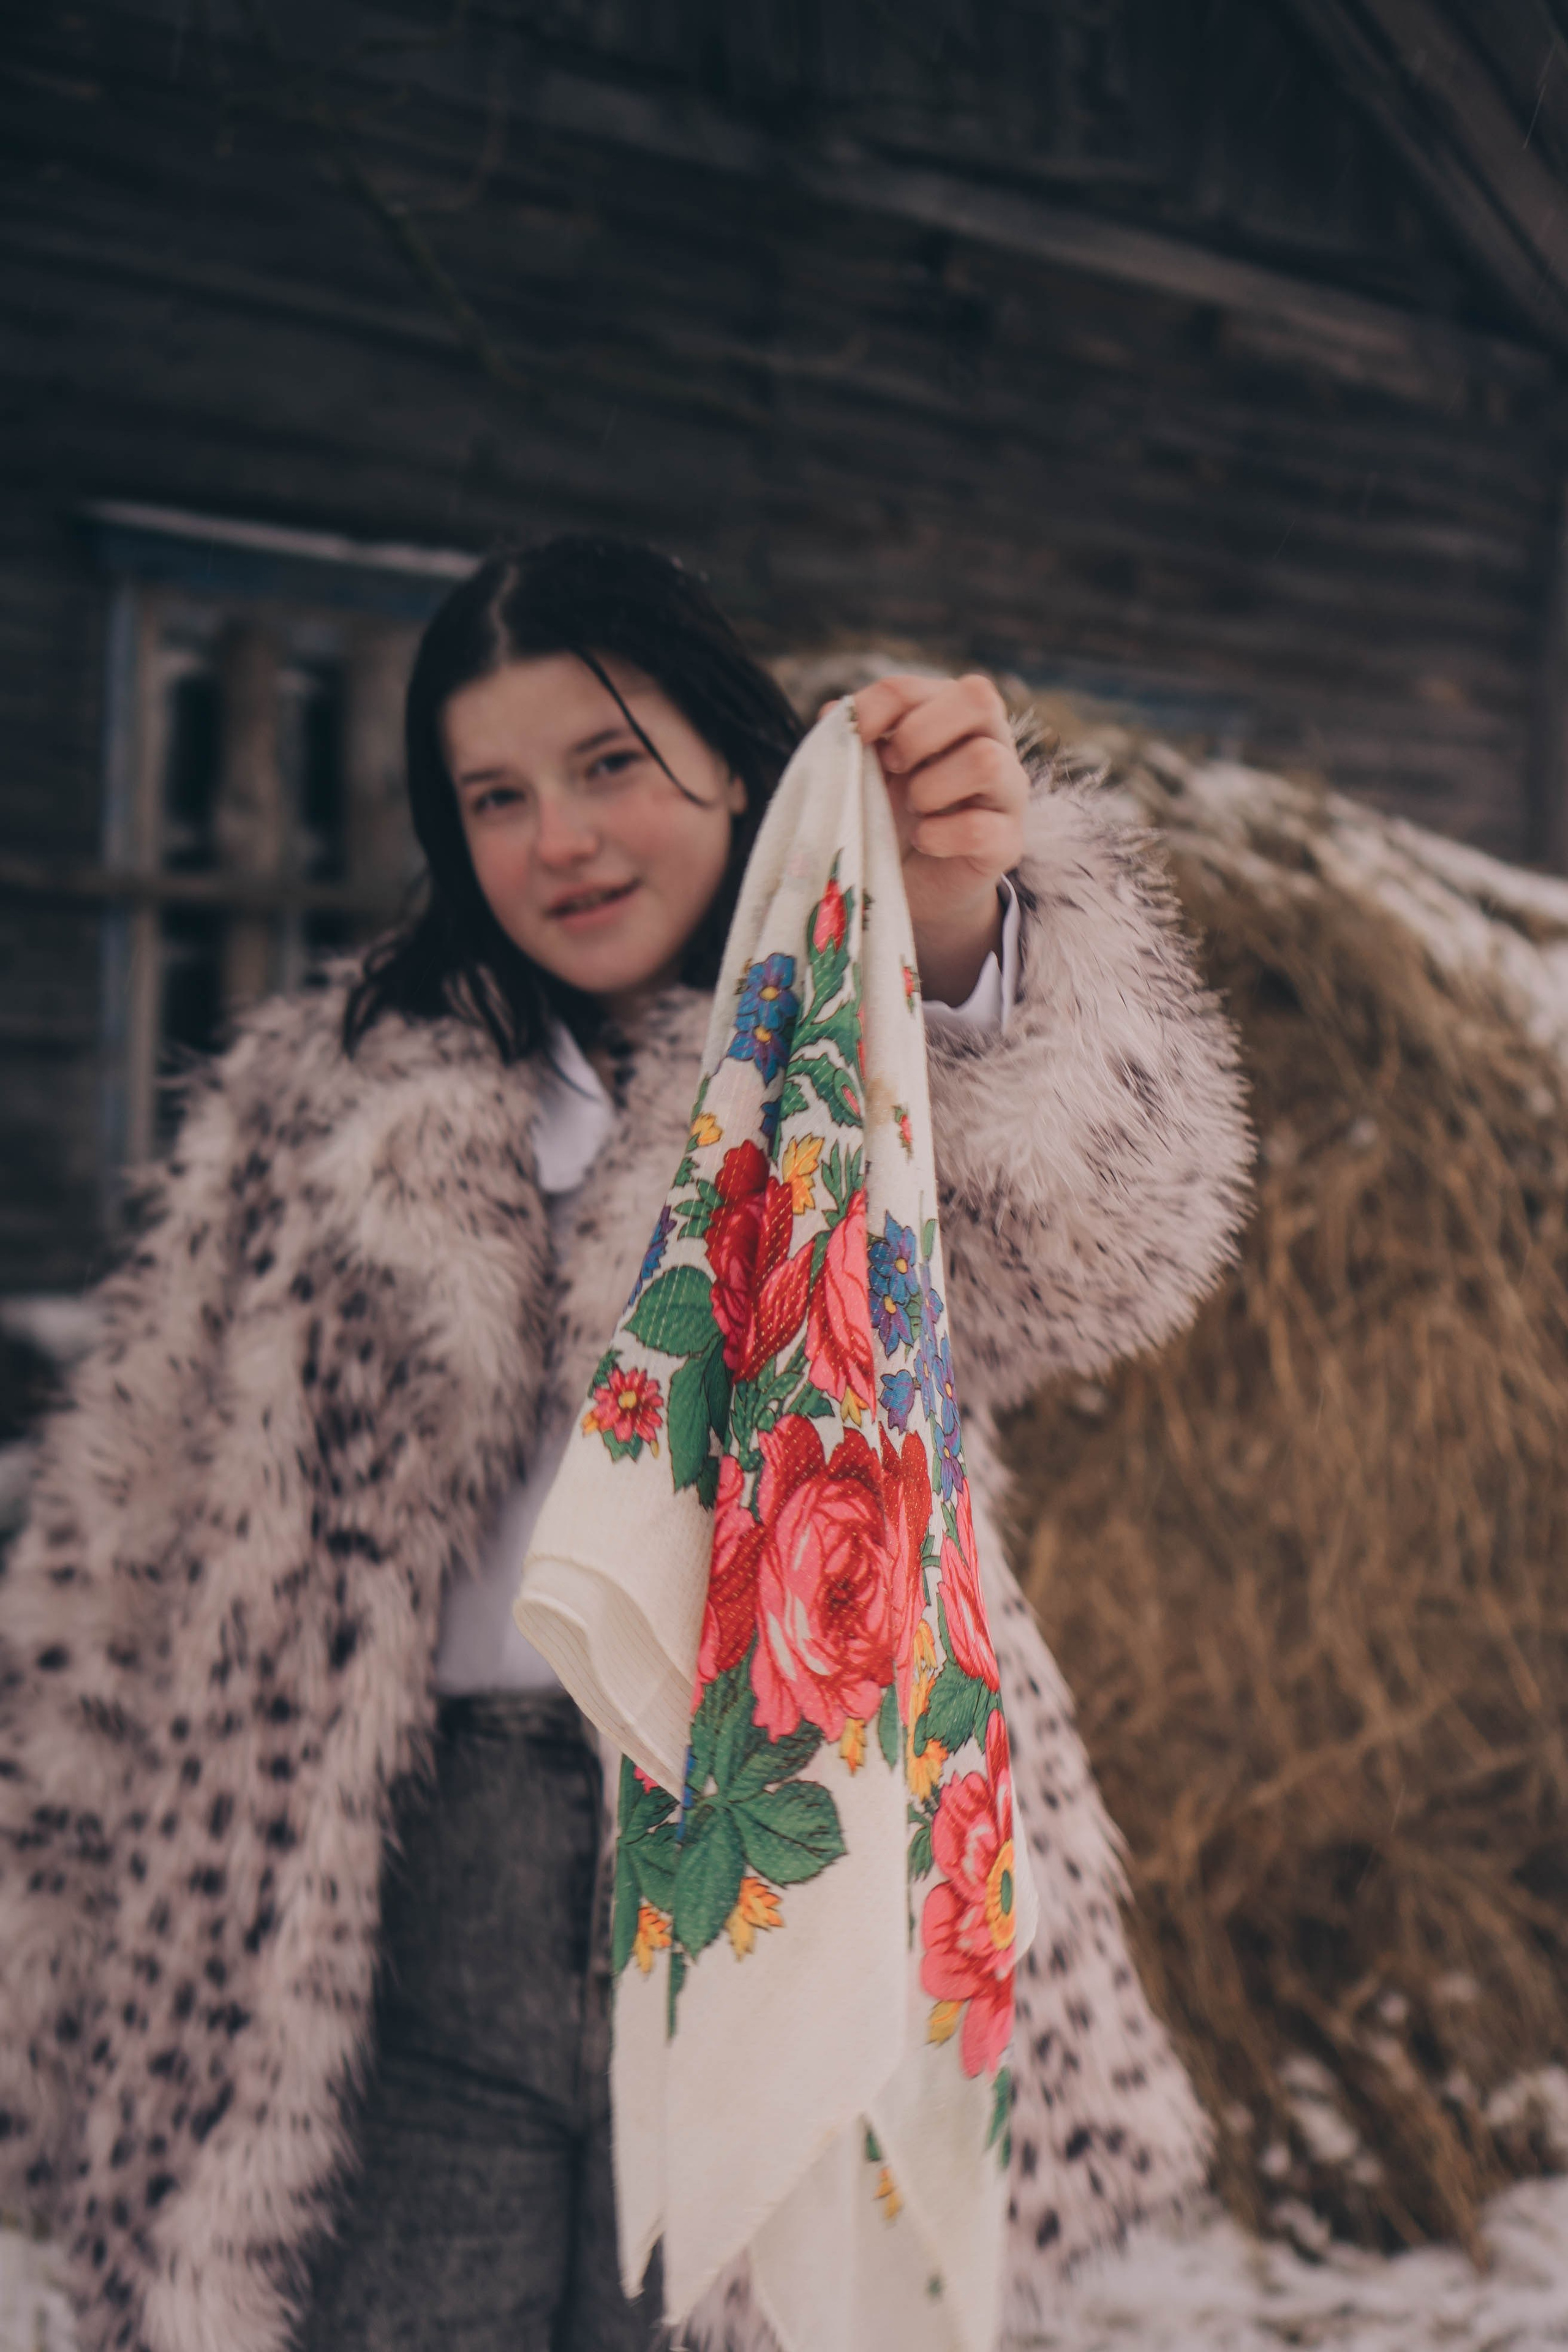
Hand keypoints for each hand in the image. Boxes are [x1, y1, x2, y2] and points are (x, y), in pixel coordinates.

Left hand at [848, 674, 1026, 1006]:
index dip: (879, 705)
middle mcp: (990, 742)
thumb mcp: (864, 774)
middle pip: (978, 697)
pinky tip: (923, 841)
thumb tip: (833, 713)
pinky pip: (982, 828)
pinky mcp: (1007, 841)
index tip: (855, 737)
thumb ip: (851, 740)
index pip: (920, 688)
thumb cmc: (889, 818)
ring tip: (913, 808)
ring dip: (931, 786)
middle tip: (892, 767)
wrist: (911, 885)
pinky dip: (940, 835)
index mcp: (951, 715)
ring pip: (987, 760)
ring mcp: (1006, 791)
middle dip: (919, 733)